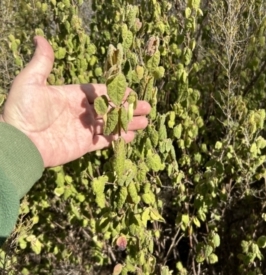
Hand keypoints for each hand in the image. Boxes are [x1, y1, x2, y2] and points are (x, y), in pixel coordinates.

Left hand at [0, 36, 150, 167]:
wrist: (20, 142)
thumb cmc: (24, 111)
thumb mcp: (30, 83)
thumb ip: (42, 63)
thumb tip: (41, 39)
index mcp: (72, 95)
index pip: (100, 91)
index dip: (116, 92)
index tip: (132, 93)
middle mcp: (81, 112)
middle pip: (110, 108)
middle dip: (128, 108)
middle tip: (146, 108)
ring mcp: (84, 129)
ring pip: (111, 124)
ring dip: (127, 123)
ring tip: (145, 122)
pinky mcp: (85, 144)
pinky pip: (105, 140)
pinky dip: (118, 138)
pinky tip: (131, 136)